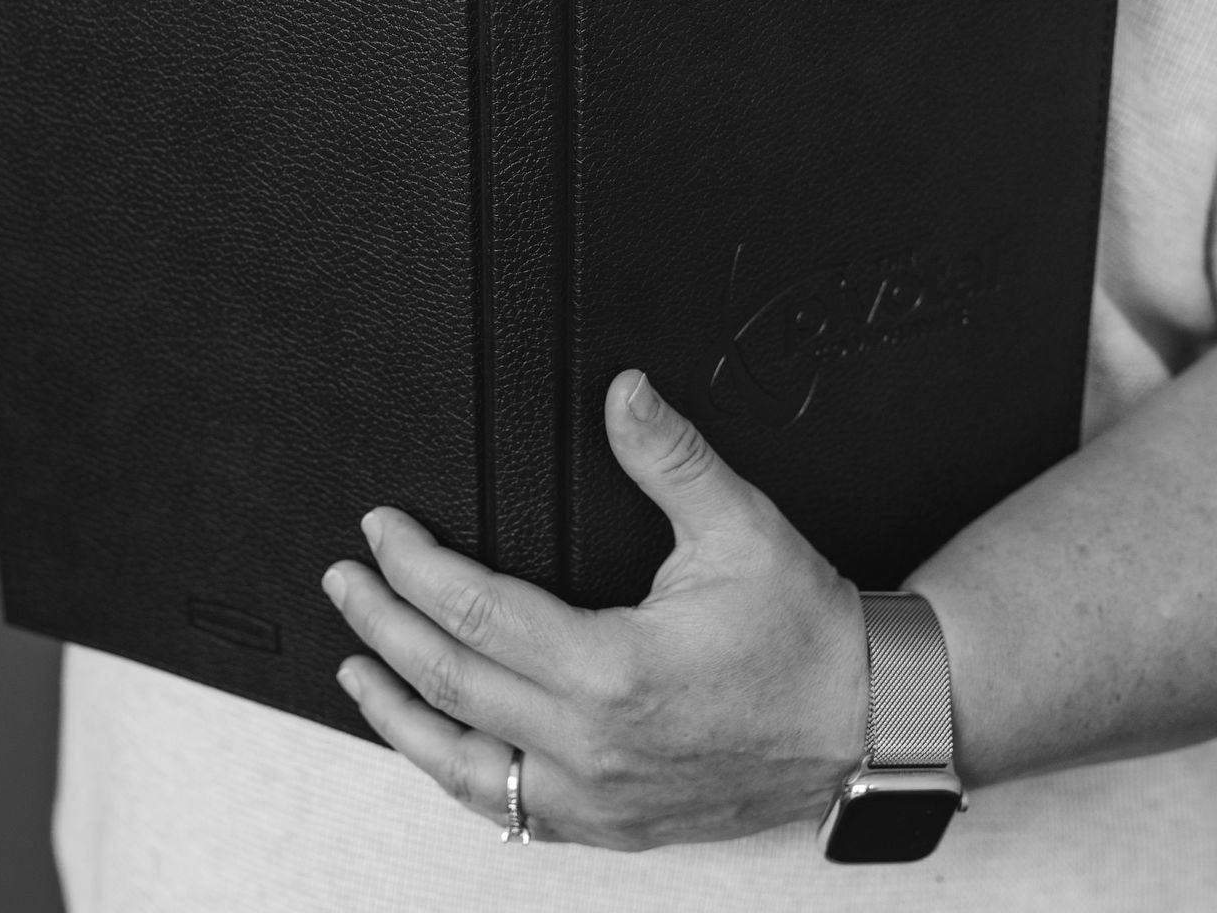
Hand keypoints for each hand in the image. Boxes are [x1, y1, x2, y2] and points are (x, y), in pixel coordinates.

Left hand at [323, 369, 868, 850]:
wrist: (871, 724)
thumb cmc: (809, 637)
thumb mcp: (739, 527)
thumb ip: (669, 456)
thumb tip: (624, 392)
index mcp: (612, 670)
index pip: (474, 613)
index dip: (413, 566)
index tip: (381, 531)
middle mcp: (592, 744)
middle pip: (448, 682)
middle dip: (382, 623)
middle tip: (345, 582)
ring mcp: (597, 797)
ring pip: (462, 764)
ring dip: (397, 715)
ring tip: (356, 670)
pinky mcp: (610, 824)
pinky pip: (510, 809)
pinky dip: (458, 773)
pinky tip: (436, 748)